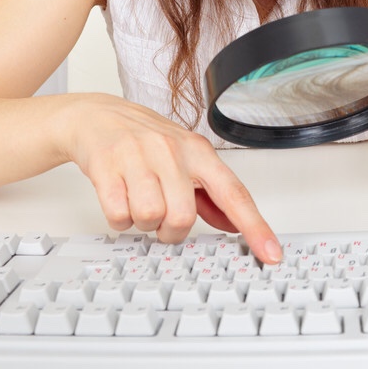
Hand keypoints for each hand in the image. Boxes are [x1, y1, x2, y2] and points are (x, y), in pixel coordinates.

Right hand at [61, 96, 282, 262]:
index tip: (271, 253)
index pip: (233, 193)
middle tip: (161, 216)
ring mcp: (138, 156)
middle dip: (170, 229)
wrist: (96, 116)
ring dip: (143, 223)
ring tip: (138, 202)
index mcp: (197, 150)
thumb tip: (232, 224)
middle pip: (183, 217)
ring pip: (150, 217)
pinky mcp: (107, 165)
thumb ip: (208, 193)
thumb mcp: (182, 157)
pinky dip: (119, 218)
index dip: (255, 226)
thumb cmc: (143, 138)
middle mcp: (171, 151)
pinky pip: (118, 214)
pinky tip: (120, 198)